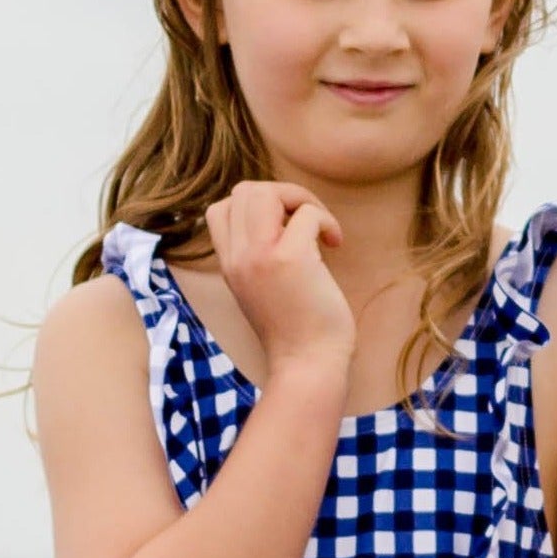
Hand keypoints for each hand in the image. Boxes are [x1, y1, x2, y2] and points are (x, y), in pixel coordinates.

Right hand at [205, 182, 352, 384]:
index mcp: (229, 265)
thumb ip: (259, 257)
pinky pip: (307, 214)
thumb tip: (286, 219)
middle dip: (281, 195)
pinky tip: (336, 244)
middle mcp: (237, 257)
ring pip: (265, 192)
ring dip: (300, 200)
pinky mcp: (290, 259)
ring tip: (319, 228)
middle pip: (243, 191)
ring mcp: (260, 256)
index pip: (220, 209)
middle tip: (307, 222)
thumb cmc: (297, 332)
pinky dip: (326, 221)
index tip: (284, 228)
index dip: (256, 206)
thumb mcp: (262, 290)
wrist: (307, 366)